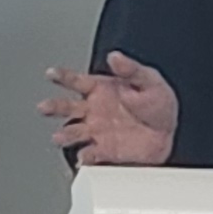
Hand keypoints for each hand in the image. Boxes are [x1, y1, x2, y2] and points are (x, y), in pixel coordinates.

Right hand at [40, 52, 177, 166]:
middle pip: (67, 107)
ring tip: (59, 136)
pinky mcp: (104, 150)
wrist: (168, 133)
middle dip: (54, 107)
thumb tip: (115, 57)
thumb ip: (131, 69)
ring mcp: (96, 131)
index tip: (51, 74)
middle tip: (44, 107)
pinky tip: (83, 157)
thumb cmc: (157, 104)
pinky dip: (85, 157)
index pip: (76, 81)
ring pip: (73, 131)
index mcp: (100, 89)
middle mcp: (93, 110)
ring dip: (65, 135)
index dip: (62, 77)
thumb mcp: (149, 80)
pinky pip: (91, 154)